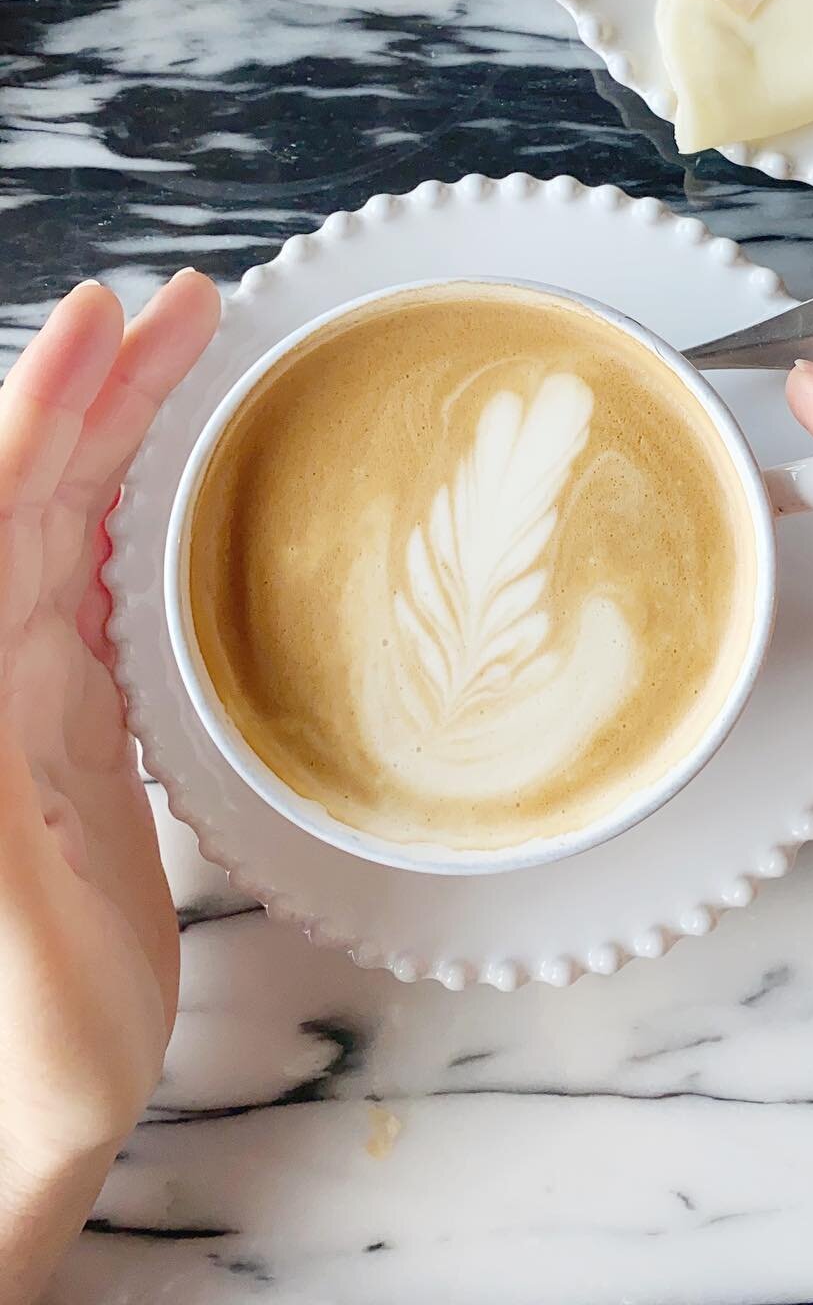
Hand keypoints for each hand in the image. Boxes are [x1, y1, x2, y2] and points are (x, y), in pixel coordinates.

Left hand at [0, 274, 219, 1303]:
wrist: (22, 1118)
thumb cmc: (28, 1046)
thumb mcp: (26, 914)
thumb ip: (9, 777)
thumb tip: (20, 636)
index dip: (44, 411)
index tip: (109, 320)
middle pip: (30, 500)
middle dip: (96, 391)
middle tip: (182, 308)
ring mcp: (25, 702)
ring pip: (62, 533)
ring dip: (115, 440)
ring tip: (182, 360)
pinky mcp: (67, 733)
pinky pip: (91, 593)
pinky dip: (124, 523)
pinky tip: (155, 488)